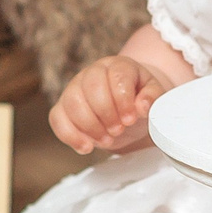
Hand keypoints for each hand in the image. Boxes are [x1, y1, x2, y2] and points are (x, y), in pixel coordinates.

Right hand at [50, 54, 170, 154]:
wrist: (127, 106)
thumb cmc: (138, 98)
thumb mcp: (153, 95)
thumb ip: (153, 97)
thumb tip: (142, 106)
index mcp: (117, 66)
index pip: (116, 76)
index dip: (123, 100)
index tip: (131, 119)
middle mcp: (92, 72)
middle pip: (91, 87)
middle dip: (106, 114)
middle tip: (119, 130)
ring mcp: (74, 88)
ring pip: (72, 102)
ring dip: (90, 127)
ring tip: (107, 139)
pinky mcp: (63, 107)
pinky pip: (57, 118)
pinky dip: (70, 136)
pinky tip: (87, 147)